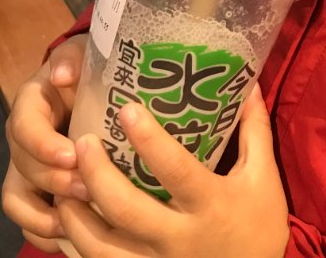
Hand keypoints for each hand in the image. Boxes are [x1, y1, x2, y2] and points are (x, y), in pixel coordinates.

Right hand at [2, 33, 89, 251]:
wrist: (95, 82)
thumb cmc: (90, 67)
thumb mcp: (85, 52)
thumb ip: (72, 57)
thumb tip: (62, 74)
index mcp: (32, 103)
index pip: (24, 127)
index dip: (43, 145)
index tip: (72, 155)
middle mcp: (24, 137)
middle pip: (24, 167)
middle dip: (55, 181)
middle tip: (92, 187)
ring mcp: (28, 165)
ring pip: (18, 198)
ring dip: (46, 213)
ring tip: (82, 216)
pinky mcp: (38, 189)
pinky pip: (27, 220)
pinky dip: (44, 233)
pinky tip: (72, 236)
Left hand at [58, 84, 289, 257]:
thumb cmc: (259, 225)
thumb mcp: (263, 176)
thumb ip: (254, 130)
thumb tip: (249, 85)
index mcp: (210, 204)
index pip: (174, 170)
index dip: (148, 140)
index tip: (126, 109)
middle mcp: (179, 239)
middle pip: (127, 208)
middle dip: (97, 174)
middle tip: (82, 142)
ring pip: (103, 247)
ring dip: (76, 215)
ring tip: (62, 182)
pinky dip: (76, 245)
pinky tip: (67, 221)